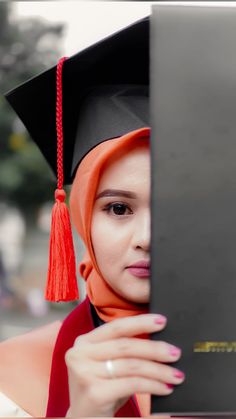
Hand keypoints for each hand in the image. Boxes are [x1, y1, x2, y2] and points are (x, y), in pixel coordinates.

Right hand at [65, 313, 183, 416]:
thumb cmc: (101, 389)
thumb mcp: (108, 364)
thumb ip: (123, 350)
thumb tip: (160, 340)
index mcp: (84, 341)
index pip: (116, 327)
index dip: (140, 322)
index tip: (162, 321)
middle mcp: (80, 354)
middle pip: (126, 345)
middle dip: (155, 348)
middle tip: (175, 353)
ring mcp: (85, 373)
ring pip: (132, 365)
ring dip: (159, 370)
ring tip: (176, 375)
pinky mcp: (95, 392)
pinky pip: (132, 384)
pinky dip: (153, 385)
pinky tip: (165, 388)